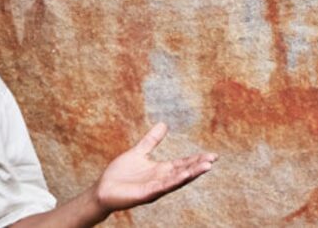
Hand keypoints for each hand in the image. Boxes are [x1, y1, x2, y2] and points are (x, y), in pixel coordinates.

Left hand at [94, 122, 217, 212]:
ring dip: (191, 174)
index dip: (197, 160)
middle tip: (214, 158)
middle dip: (199, 166)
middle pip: (184, 172)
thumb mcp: (138, 152)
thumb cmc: (120, 174)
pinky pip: (162, 187)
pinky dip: (174, 181)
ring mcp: (155, 188)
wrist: (103, 189)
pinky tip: (184, 175)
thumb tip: (164, 124)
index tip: (212, 155)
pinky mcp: (146, 194)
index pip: (183, 164)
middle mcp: (161, 180)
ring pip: (177, 180)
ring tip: (206, 166)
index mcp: (161, 170)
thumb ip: (151, 140)